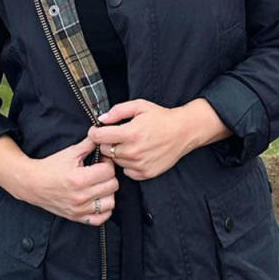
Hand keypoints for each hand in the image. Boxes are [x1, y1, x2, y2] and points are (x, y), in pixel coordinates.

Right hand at [21, 136, 118, 226]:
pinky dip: (103, 210)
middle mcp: (80, 196)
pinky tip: (98, 199)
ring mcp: (79, 209)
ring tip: (100, 185)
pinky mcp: (76, 217)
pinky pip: (100, 219)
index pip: (109, 171)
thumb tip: (103, 134)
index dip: (108, 163)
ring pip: (110, 202)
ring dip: (108, 192)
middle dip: (109, 176)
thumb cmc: (50, 167)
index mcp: (79, 179)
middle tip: (101, 171)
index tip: (102, 161)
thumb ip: (89, 143)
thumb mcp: (70, 152)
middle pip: (112, 186)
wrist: (32, 183)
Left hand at [88, 98, 231, 180]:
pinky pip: (126, 171)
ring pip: (115, 161)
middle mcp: (134, 151)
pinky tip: (137, 154)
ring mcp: (139, 164)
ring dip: (117, 153)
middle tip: (115, 136)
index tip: (96, 131)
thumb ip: (118, 111)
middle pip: (105, 150)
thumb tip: (101, 119)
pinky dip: (128, 163)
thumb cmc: (161, 118)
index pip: (99, 137)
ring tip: (129, 144)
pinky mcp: (145, 173)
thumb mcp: (140, 106)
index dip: (95, 132)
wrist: (183, 132)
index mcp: (131, 133)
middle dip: (106, 142)